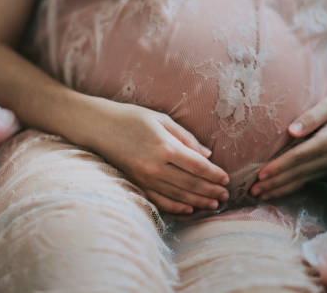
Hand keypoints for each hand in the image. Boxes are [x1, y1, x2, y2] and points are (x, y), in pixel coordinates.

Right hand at [83, 98, 229, 213]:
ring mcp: (145, 178)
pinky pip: (160, 200)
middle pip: (190, 183)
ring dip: (198, 201)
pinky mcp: (136, 183)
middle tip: (226, 195)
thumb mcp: (161, 119)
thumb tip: (207, 155)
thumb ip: (185, 137)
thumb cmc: (131, 117)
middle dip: (211, 190)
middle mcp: (156, 166)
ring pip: (178, 195)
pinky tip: (189, 209)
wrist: (99, 126)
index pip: (197, 166)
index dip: (214, 174)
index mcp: (165, 146)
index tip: (226, 179)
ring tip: (214, 204)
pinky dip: (176, 207)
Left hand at [250, 96, 326, 199]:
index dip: (280, 166)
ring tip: (257, 194)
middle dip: (274, 183)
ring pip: (300, 181)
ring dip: (278, 189)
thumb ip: (310, 117)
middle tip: (252, 190)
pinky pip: (305, 182)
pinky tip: (272, 193)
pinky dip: (288, 189)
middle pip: (297, 173)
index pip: (299, 156)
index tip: (261, 173)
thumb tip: (292, 131)